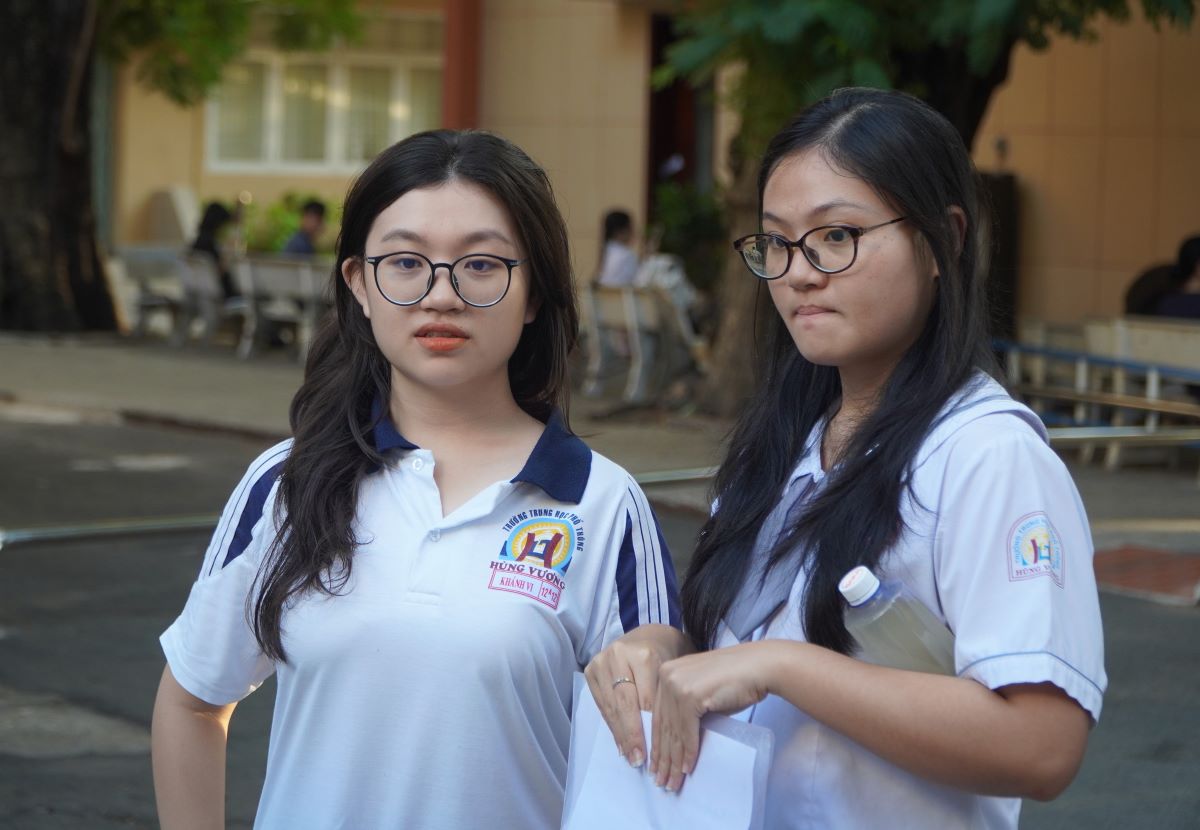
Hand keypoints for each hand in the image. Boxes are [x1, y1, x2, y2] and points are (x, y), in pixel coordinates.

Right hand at [584, 624, 691, 768]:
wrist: (650, 634)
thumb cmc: (668, 655)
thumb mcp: (675, 673)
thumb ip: (668, 699)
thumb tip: (664, 741)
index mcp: (644, 654)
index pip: (646, 700)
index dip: (649, 728)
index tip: (651, 753)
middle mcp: (619, 655)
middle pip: (624, 704)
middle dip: (631, 735)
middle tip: (637, 760)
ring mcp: (602, 661)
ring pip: (610, 706)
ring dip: (619, 734)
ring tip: (628, 755)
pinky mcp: (591, 669)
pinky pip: (600, 703)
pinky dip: (611, 723)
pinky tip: (619, 741)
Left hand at [650, 641, 774, 791]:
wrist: (759, 667)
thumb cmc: (736, 680)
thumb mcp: (702, 693)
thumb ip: (686, 710)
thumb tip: (678, 742)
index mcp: (666, 672)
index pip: (658, 716)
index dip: (656, 744)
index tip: (655, 766)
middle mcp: (667, 676)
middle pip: (663, 726)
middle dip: (663, 759)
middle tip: (661, 782)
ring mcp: (677, 684)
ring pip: (674, 732)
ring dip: (674, 762)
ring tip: (671, 783)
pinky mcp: (690, 695)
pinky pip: (687, 732)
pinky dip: (689, 753)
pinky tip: (687, 769)